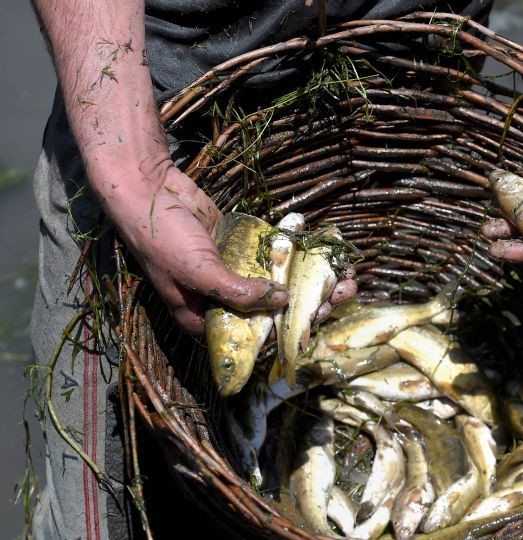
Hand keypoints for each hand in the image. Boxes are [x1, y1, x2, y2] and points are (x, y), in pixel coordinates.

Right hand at [106, 163, 354, 334]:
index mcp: (206, 318)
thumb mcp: (199, 272)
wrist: (146, 187)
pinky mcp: (243, 247)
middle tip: (340, 297)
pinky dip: (299, 256)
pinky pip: (275, 256)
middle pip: (273, 312)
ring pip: (279, 284)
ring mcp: (234, 272)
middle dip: (308, 307)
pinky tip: (326, 256)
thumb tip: (282, 302)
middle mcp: (222, 300)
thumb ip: (237, 292)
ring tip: (344, 279)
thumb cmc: (162, 238)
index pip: (252, 337)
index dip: (286, 334)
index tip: (316, 321)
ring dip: (311, 283)